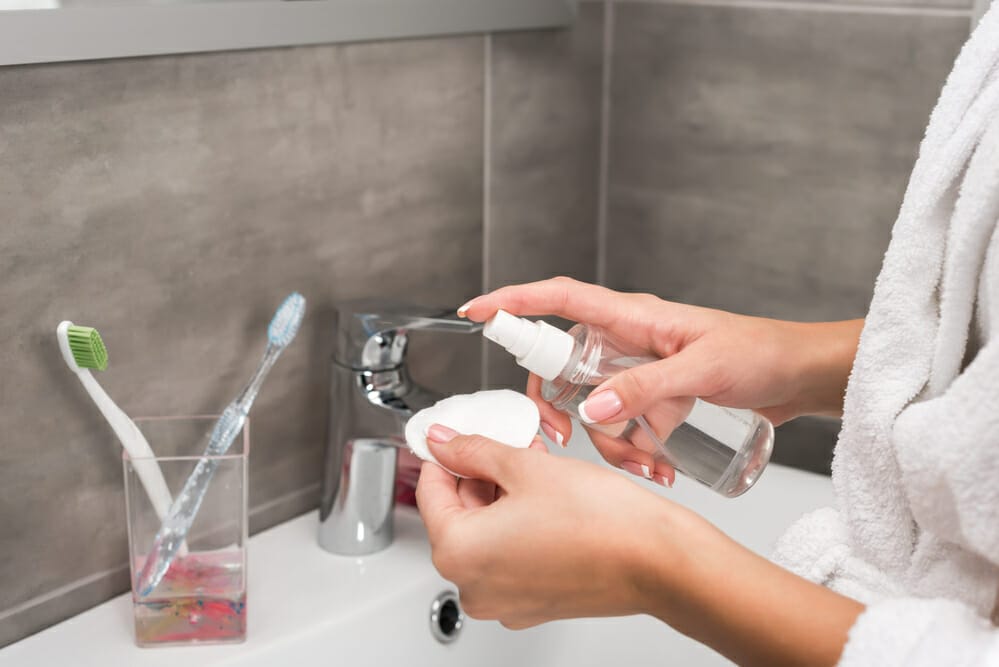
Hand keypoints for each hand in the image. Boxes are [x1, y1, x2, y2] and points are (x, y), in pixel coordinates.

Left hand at [416, 425, 863, 664]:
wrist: (660, 560)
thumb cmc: (602, 521)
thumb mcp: (526, 467)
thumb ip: (474, 450)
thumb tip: (444, 441)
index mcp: (460, 554)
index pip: (430, 491)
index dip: (443, 454)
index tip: (453, 435)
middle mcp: (475, 587)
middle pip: (457, 515)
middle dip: (478, 475)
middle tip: (505, 443)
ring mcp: (505, 602)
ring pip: (486, 535)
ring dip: (501, 497)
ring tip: (533, 465)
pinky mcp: (534, 604)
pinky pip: (511, 556)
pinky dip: (519, 524)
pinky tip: (546, 497)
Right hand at [460, 277, 860, 480]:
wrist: (800, 376)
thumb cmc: (762, 352)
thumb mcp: (705, 369)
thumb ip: (648, 388)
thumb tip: (594, 410)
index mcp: (632, 318)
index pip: (559, 299)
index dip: (514, 302)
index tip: (476, 313)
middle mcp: (628, 342)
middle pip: (563, 368)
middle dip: (558, 407)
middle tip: (564, 438)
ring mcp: (640, 372)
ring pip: (593, 408)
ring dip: (608, 442)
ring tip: (644, 464)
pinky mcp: (655, 399)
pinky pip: (623, 426)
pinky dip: (632, 451)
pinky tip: (660, 469)